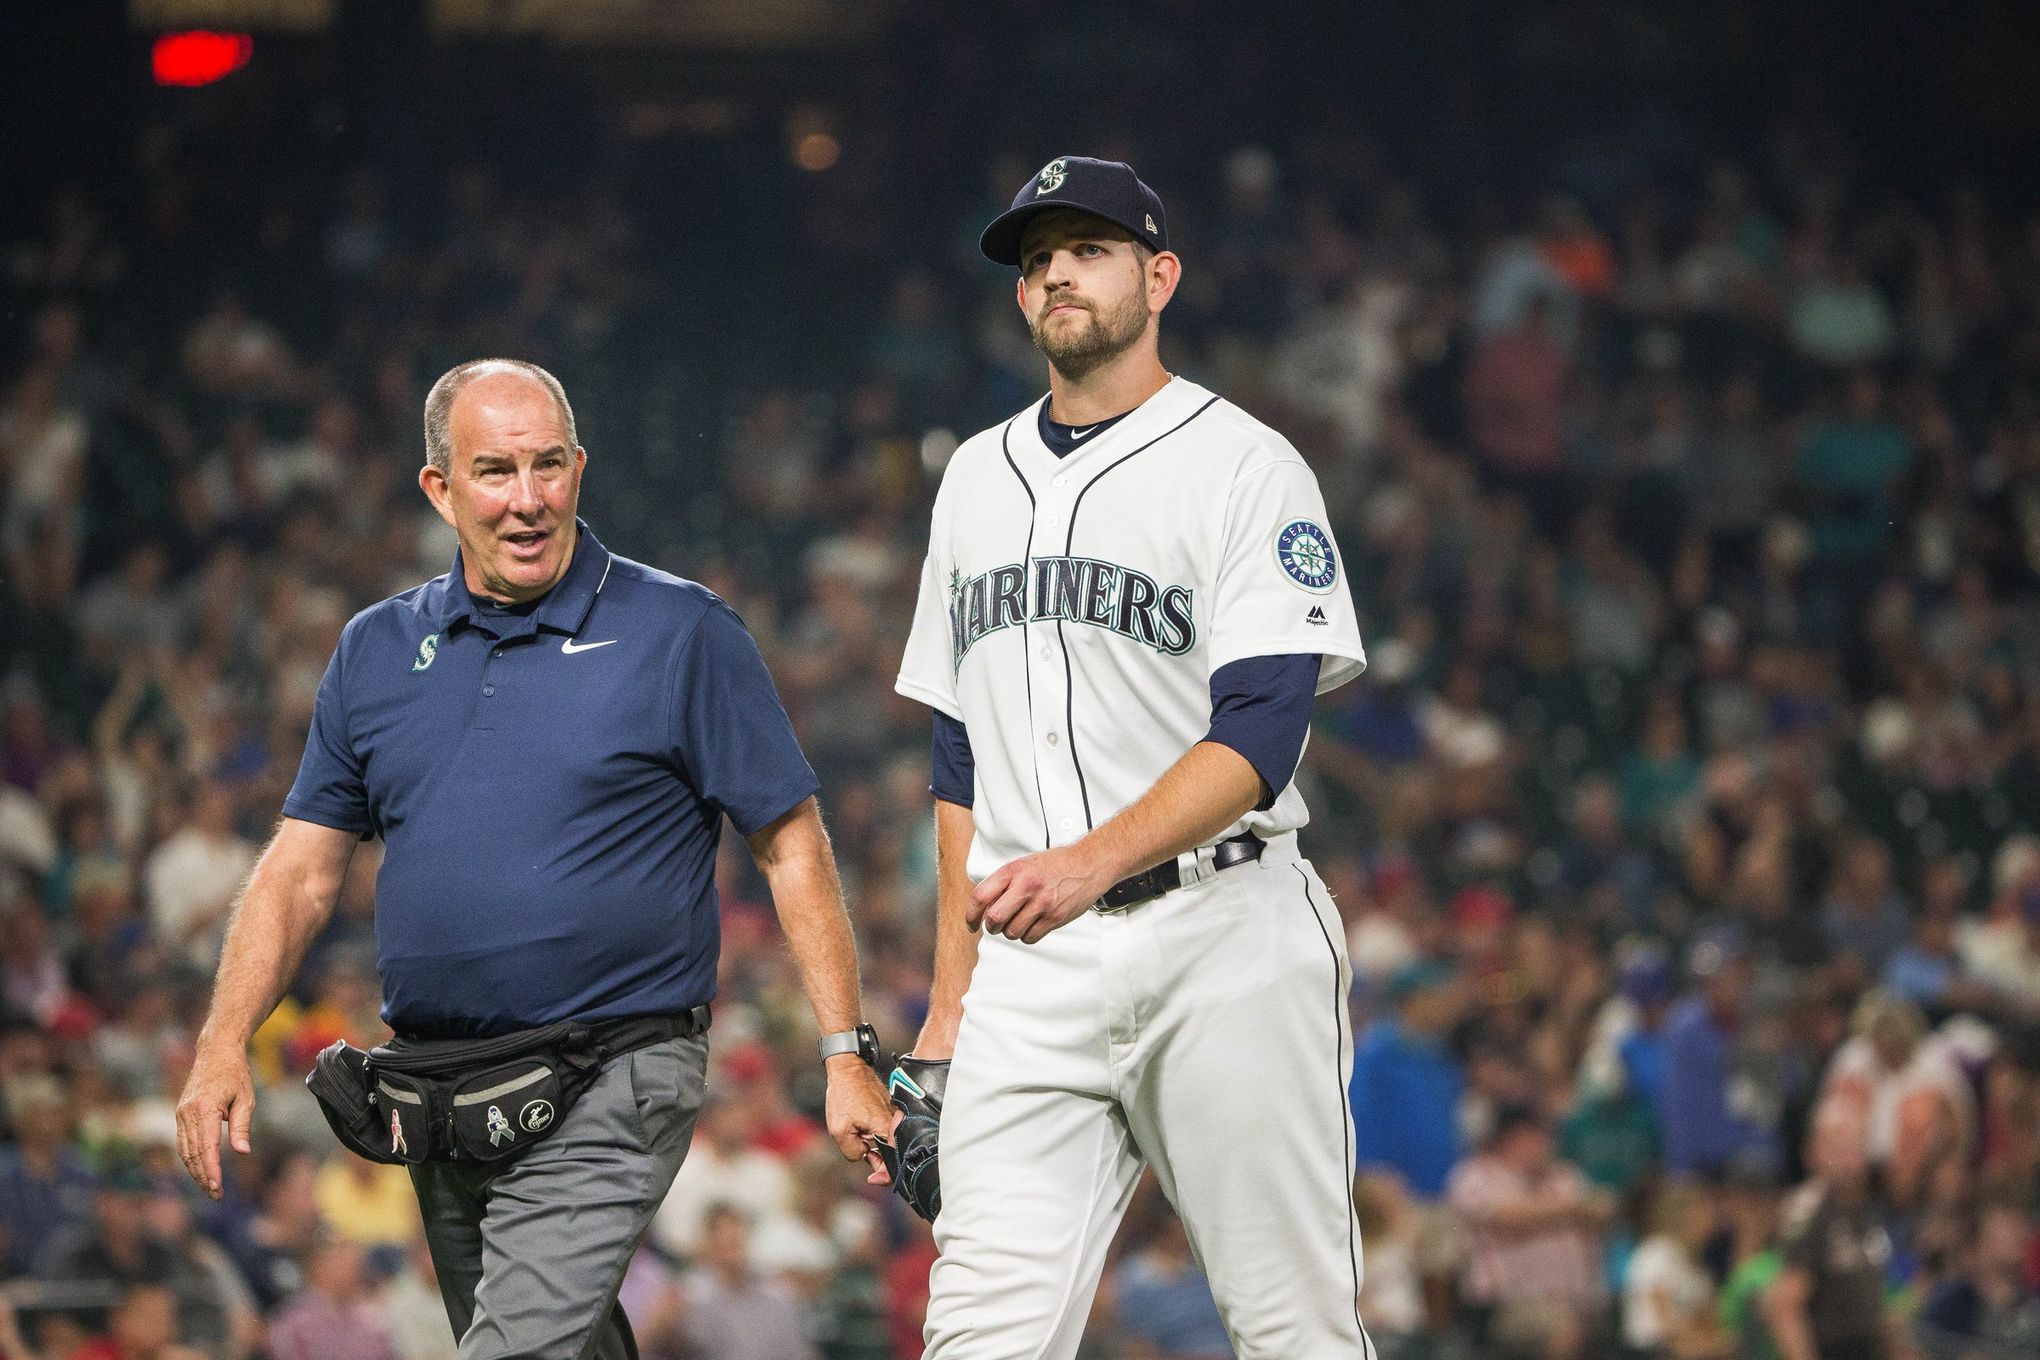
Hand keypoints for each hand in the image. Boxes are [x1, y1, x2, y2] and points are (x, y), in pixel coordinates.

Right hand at [175, 1042, 254, 1198]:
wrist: (216, 1052)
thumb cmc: (235, 1074)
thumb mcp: (246, 1098)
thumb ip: (241, 1126)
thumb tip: (242, 1152)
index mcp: (204, 1109)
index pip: (206, 1148)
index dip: (211, 1170)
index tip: (218, 1188)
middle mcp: (187, 1113)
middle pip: (192, 1154)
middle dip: (203, 1176)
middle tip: (215, 1195)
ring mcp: (180, 1113)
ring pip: (184, 1151)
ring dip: (195, 1171)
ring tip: (209, 1187)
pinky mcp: (180, 1114)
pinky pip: (182, 1142)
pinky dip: (189, 1158)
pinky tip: (199, 1170)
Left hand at [823, 1054, 899, 1184]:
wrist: (848, 1070)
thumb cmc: (844, 1096)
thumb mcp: (840, 1131)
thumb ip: (853, 1151)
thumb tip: (864, 1156)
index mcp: (885, 1129)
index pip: (893, 1161)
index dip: (884, 1175)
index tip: (872, 1179)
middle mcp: (894, 1122)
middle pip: (892, 1152)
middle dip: (877, 1158)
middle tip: (862, 1153)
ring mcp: (892, 1115)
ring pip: (887, 1140)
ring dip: (874, 1144)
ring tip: (857, 1134)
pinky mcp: (888, 1109)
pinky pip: (885, 1129)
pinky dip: (875, 1133)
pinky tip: (861, 1126)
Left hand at [969, 844, 1113, 943]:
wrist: (1087, 864)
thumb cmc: (1055, 864)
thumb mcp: (1023, 864)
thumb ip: (1003, 883)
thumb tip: (983, 907)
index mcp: (1014, 871)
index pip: (980, 897)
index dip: (971, 915)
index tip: (972, 923)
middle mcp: (1026, 886)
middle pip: (994, 919)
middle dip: (991, 927)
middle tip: (996, 925)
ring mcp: (1041, 903)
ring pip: (1012, 932)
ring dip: (1011, 931)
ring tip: (1019, 921)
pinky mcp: (1054, 917)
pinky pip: (1030, 937)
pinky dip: (1027, 935)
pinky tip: (1032, 924)